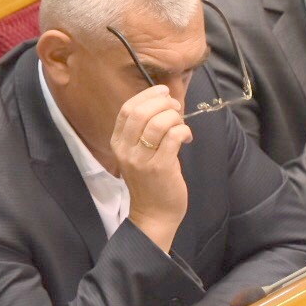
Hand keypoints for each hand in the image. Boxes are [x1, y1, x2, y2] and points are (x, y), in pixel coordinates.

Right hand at [111, 85, 192, 253]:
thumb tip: (165, 103)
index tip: (163, 91)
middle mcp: (125, 150)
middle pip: (141, 112)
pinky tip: (187, 137)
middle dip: (163, 102)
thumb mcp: (140, 153)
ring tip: (182, 124)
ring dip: (175, 117)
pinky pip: (173, 137)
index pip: (126, 109)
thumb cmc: (151, 181)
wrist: (154, 214)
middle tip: (176, 107)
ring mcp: (141, 159)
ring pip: (159, 122)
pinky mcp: (160, 167)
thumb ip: (145, 131)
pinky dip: (183, 130)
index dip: (146, 95)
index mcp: (118, 143)